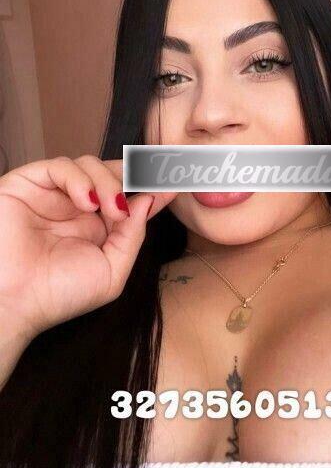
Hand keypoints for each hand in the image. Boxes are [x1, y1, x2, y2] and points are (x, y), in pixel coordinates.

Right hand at [0, 155, 176, 340]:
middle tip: (148, 184)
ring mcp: (55, 195)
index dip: (153, 186)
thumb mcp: (111, 270)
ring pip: (90, 164)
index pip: (131, 197)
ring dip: (107, 182)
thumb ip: (132, 235)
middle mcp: (78, 207)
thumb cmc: (60, 294)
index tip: (177, 180)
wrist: (13, 303)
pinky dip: (78, 178)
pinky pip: (60, 165)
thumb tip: (148, 201)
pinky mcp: (29, 184)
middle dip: (134, 176)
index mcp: (99, 227)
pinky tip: (85, 202)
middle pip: (114, 172)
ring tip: (109, 209)